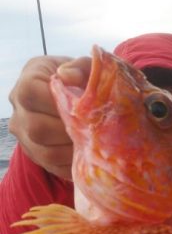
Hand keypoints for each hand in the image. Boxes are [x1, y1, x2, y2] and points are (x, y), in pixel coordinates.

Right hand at [8, 56, 90, 179]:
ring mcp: (23, 134)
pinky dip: (71, 163)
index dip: (57, 103)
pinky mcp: (34, 153)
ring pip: (44, 152)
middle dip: (69, 132)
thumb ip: (80, 66)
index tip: (80, 107)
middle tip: (91, 131)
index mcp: (27, 81)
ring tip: (90, 144)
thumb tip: (65, 75)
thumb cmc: (82, 80)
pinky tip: (86, 155)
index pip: (31, 94)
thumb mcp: (86, 67)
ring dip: (72, 151)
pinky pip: (51, 166)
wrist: (76, 98)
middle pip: (37, 129)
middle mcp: (18, 108)